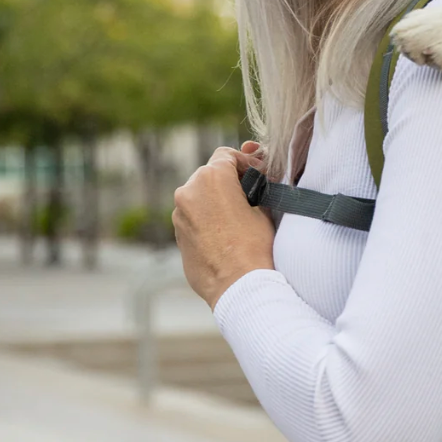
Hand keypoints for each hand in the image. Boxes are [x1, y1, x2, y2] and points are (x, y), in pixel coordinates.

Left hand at [173, 142, 274, 308]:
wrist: (239, 285)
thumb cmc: (255, 245)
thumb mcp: (265, 207)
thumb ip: (256, 184)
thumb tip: (256, 174)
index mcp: (212, 177)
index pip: (227, 155)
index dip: (245, 162)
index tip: (258, 174)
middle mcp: (189, 191)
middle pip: (210, 174)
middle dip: (230, 181)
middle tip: (252, 193)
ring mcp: (179, 214)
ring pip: (200, 195)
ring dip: (217, 199)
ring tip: (239, 216)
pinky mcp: (177, 234)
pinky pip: (193, 216)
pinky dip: (207, 217)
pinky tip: (226, 233)